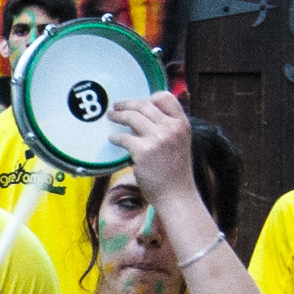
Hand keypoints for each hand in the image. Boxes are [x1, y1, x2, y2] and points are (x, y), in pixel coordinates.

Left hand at [109, 90, 195, 205]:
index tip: (140, 103)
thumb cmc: (176, 172)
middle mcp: (171, 128)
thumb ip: (169, 128)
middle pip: (144, 105)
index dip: (151, 98)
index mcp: (181, 124)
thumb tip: (146, 116)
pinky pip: (124, 138)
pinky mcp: (143, 151)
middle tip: (117, 106)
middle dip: (127, 104)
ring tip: (111, 116)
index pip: (166, 98)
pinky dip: (115, 138)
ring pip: (132, 116)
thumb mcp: (180, 143)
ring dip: (118, 115)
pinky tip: (112, 139)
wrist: (176, 194)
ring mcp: (157, 139)